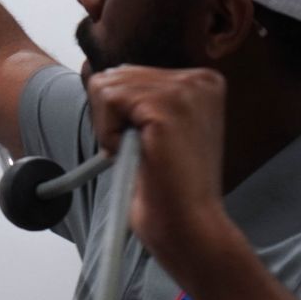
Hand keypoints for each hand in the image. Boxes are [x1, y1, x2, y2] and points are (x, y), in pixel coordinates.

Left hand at [85, 66, 235, 274]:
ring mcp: (187, 88)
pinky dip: (109, 133)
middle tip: (141, 153)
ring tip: (141, 154)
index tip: (147, 144)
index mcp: (201, 82)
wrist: (188, 224)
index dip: (121, 115)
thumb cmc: (170, 187)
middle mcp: (200, 78)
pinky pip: (108, 100)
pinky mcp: (168, 104)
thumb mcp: (158, 129)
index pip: (129, 74)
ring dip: (110, 129)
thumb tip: (98, 76)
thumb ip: (140, 98)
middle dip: (112, 119)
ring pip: (106, 86)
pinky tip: (136, 154)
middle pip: (114, 75)